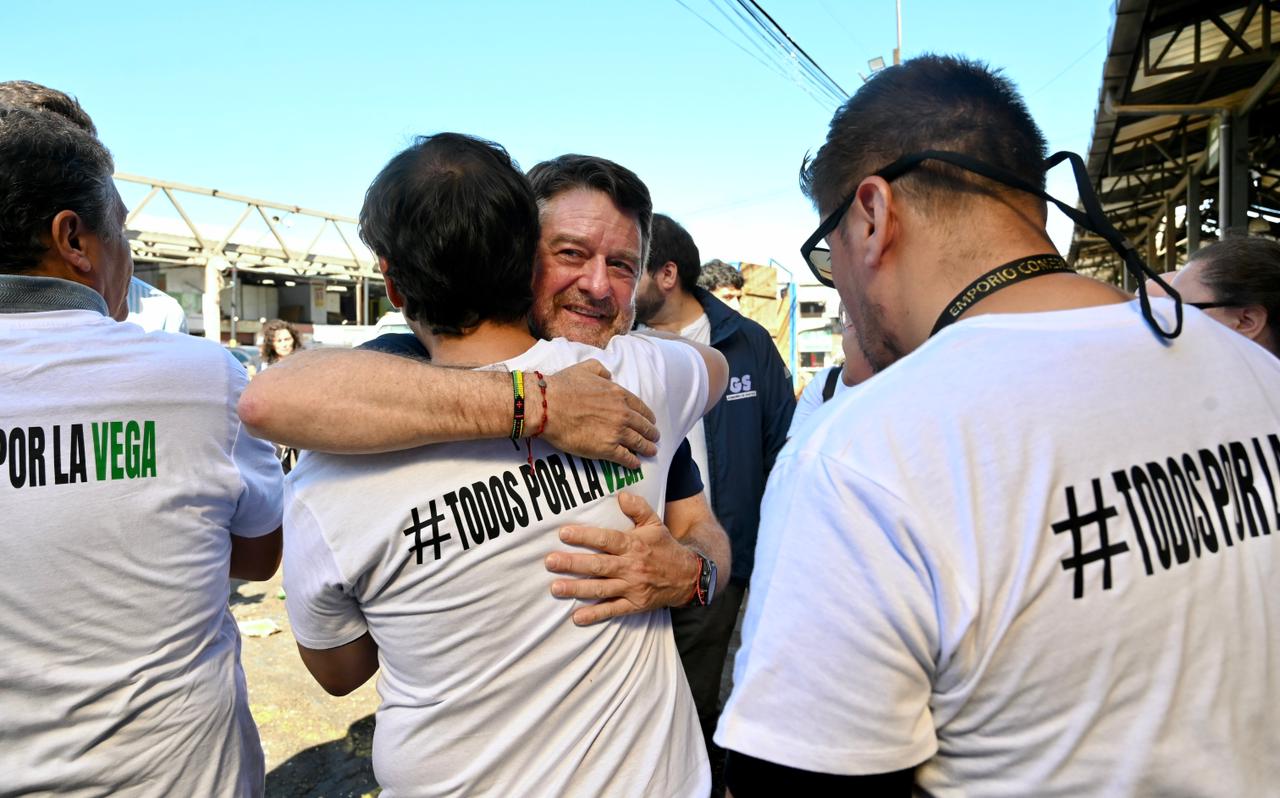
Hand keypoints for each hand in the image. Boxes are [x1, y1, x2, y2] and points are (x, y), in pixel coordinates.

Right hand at [535, 360, 658, 468]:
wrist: (548, 406)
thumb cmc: (563, 386)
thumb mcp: (585, 368)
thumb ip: (600, 369)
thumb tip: (609, 374)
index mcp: (618, 394)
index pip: (640, 407)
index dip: (647, 415)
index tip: (651, 420)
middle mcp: (622, 413)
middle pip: (643, 426)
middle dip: (651, 433)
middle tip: (655, 437)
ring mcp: (616, 432)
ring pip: (638, 442)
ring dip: (647, 448)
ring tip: (651, 451)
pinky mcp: (606, 448)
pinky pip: (625, 457)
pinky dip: (633, 462)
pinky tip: (636, 464)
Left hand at [545, 492, 700, 624]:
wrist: (688, 576)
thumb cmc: (665, 547)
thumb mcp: (655, 523)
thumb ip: (638, 507)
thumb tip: (620, 495)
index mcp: (634, 545)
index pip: (606, 539)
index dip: (584, 536)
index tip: (563, 534)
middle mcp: (631, 567)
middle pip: (598, 565)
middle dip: (572, 564)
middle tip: (550, 562)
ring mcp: (633, 587)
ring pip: (601, 588)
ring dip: (577, 589)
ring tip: (556, 588)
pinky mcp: (635, 604)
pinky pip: (613, 610)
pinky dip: (596, 614)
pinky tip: (578, 617)